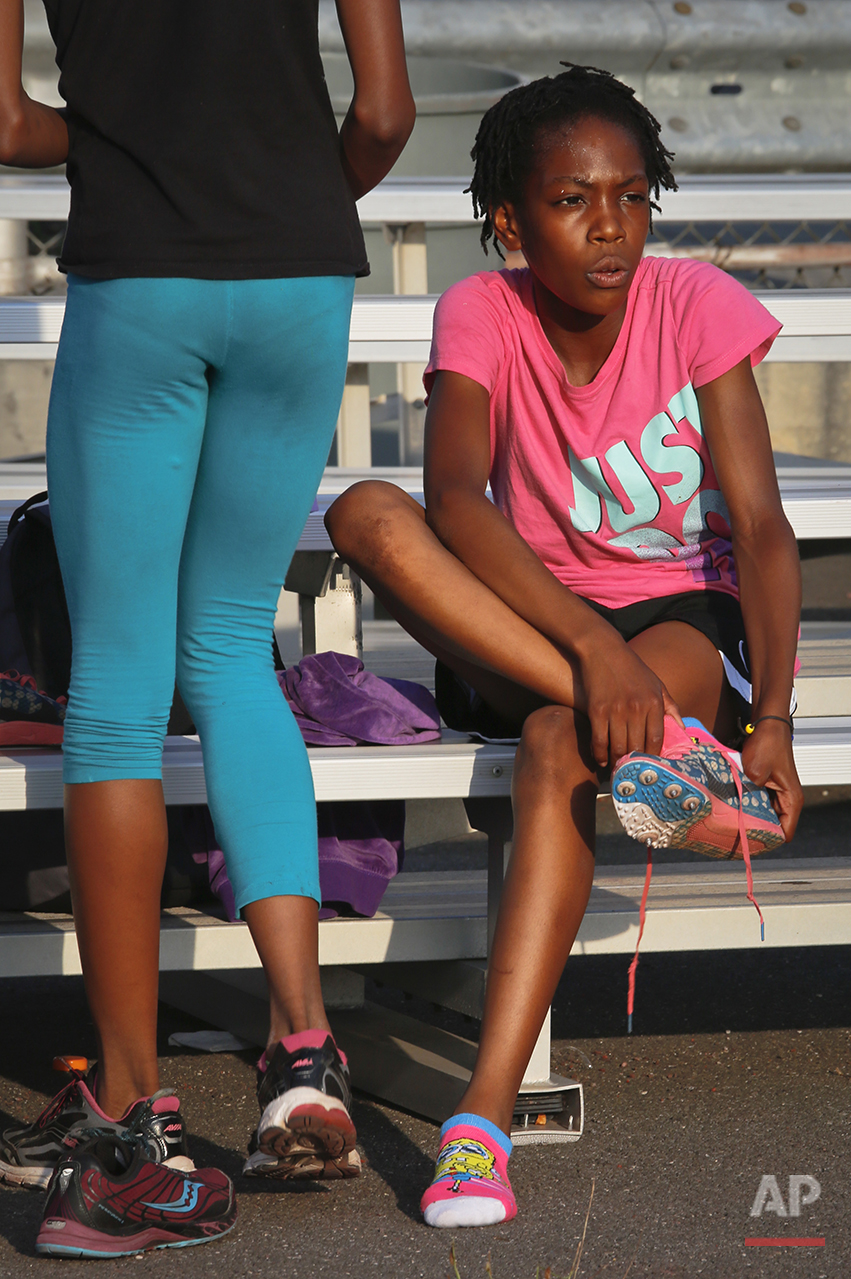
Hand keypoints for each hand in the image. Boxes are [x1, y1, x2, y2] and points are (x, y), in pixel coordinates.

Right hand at [577, 634, 682, 769]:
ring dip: (617, 763)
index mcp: (654, 702)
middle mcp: (636, 708)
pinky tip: (601, 760)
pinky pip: (599, 741)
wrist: (603, 649)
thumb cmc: (632, 668)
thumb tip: (682, 730)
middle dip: (635, 764)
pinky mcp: (597, 710)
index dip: (653, 757)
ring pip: (617, 747)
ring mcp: (615, 710)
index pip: (656, 740)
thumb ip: (670, 707)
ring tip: (618, 771)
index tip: (651, 766)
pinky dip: (599, 754)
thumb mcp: (656, 684)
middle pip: (637, 747)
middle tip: (633, 775)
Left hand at [741, 719, 801, 841]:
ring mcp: (777, 792)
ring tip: (729, 823)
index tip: (748, 843)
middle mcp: (787, 799)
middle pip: (774, 826)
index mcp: (792, 800)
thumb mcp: (754, 772)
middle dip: (756, 831)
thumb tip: (735, 809)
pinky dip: (748, 805)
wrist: (767, 724)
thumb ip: (748, 793)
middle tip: (733, 835)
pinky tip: (732, 806)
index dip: (767, 840)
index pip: (785, 833)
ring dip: (751, 817)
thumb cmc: (767, 744)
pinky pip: (759, 802)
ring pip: (765, 815)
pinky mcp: (767, 785)